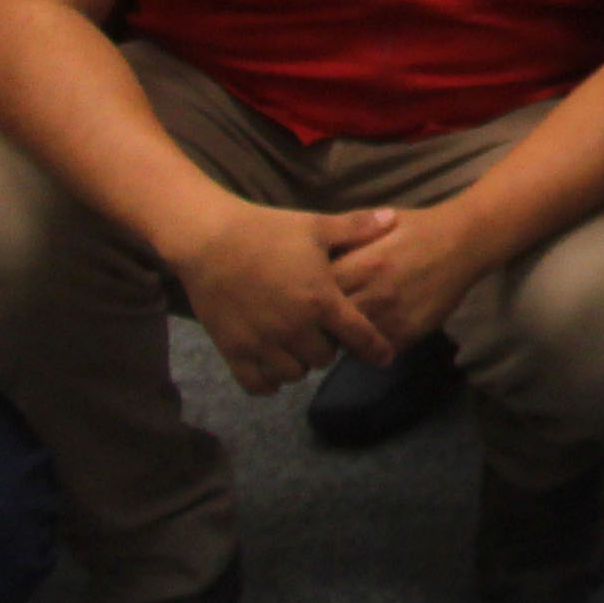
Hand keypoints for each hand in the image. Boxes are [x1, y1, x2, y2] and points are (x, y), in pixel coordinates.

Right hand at [171, 202, 395, 393]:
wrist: (210, 240)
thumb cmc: (268, 231)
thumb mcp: (316, 226)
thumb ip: (356, 228)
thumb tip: (393, 218)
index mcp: (320, 300)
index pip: (359, 336)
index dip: (375, 349)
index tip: (384, 358)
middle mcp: (294, 328)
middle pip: (324, 359)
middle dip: (328, 348)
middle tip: (322, 333)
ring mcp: (262, 343)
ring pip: (293, 375)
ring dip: (299, 364)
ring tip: (296, 346)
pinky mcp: (232, 350)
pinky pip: (257, 384)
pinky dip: (267, 381)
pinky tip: (271, 365)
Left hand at [322, 200, 495, 352]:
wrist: (464, 241)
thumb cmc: (416, 228)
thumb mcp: (376, 224)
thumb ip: (344, 241)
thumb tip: (310, 259)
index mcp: (363, 265)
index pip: (317, 293)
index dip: (307, 296)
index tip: (304, 295)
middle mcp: (375, 294)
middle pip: (330, 321)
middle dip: (320, 321)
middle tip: (316, 319)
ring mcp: (393, 317)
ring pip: (350, 341)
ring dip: (342, 337)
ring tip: (340, 329)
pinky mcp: (409, 333)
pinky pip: (376, 350)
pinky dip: (368, 346)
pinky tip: (368, 334)